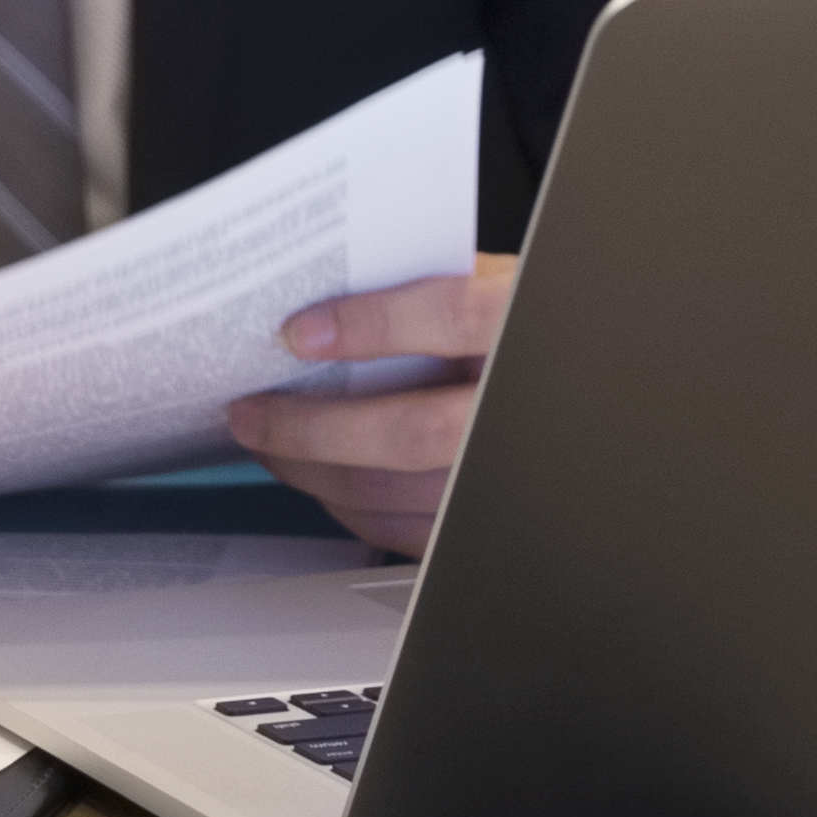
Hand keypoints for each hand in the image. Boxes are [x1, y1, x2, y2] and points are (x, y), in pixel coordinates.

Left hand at [224, 255, 516, 555]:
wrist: (566, 384)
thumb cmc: (515, 327)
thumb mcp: (488, 287)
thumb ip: (418, 287)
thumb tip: (310, 303)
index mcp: (519, 325)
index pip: (453, 319)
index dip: (372, 325)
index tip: (296, 333)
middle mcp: (514, 407)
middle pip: (410, 431)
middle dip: (310, 427)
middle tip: (250, 411)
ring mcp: (499, 472)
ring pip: (395, 490)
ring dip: (312, 469)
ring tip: (265, 442)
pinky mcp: (474, 519)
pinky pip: (402, 529)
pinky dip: (345, 506)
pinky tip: (315, 474)